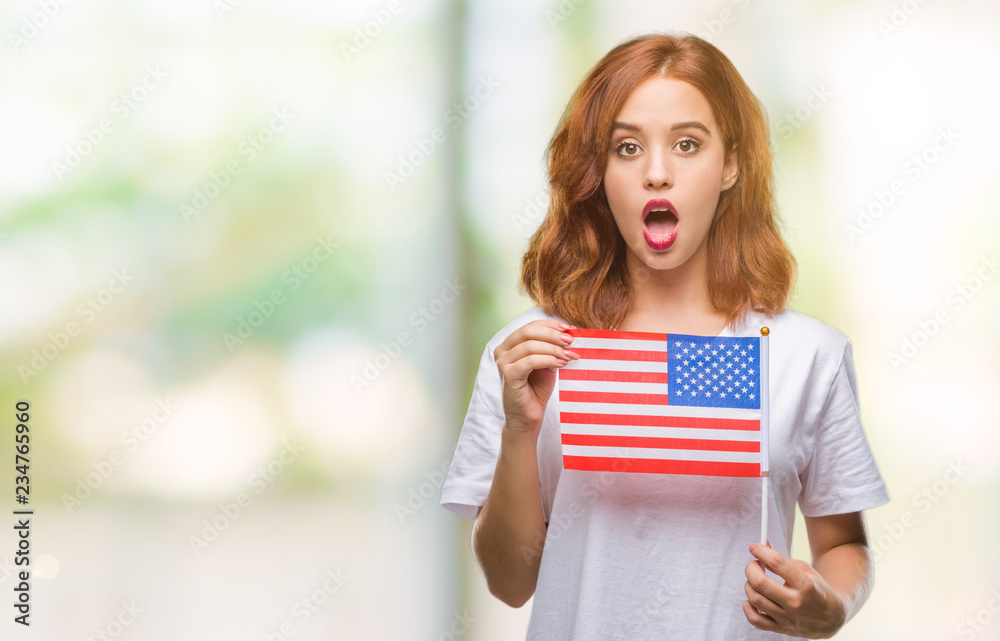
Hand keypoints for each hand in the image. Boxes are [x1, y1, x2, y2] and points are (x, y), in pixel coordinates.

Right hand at [493, 320, 578, 437]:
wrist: (528, 416)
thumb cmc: (536, 389)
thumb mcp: (548, 363)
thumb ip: (553, 347)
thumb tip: (570, 330)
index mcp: (510, 344)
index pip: (530, 326)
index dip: (549, 325)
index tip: (568, 329)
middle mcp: (502, 350)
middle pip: (528, 332)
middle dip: (552, 334)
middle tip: (570, 341)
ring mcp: (503, 362)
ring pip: (530, 346)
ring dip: (553, 349)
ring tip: (569, 355)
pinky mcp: (508, 375)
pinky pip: (530, 361)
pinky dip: (548, 360)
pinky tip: (561, 364)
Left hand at [743, 543, 846, 638]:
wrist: (831, 617)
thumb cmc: (816, 590)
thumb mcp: (806, 571)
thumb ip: (783, 561)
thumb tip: (760, 551)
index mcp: (806, 585)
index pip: (778, 563)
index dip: (762, 552)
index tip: (754, 548)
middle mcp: (795, 603)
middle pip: (761, 583)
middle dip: (751, 568)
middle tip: (753, 564)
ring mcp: (787, 618)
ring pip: (755, 599)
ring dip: (749, 585)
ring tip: (755, 581)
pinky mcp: (780, 628)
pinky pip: (755, 620)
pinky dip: (748, 607)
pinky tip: (753, 599)